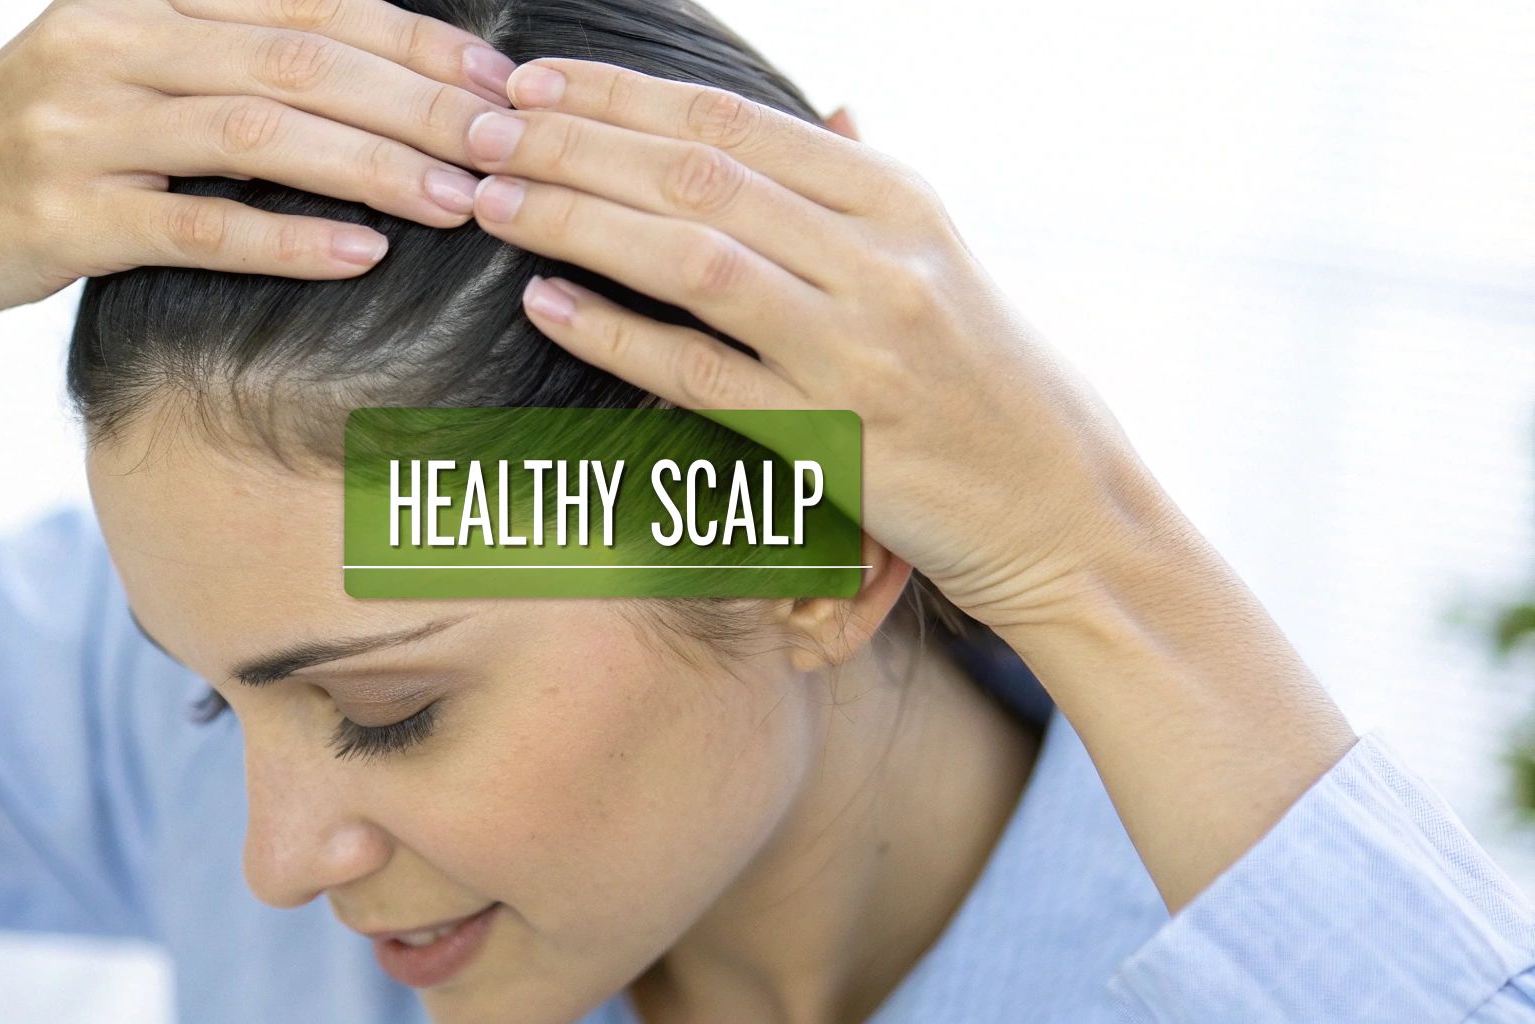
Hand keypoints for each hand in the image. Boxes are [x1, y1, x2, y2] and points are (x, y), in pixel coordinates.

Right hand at [0, 0, 519, 334]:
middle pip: (300, 60)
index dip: (414, 42)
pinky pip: (194, 227)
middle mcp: (109, 42)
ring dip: (374, 166)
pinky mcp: (58, 217)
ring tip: (461, 201)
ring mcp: (77, 127)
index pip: (306, 3)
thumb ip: (227, 60)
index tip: (499, 82)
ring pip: (257, 134)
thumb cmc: (36, 149)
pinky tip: (361, 255)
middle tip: (506, 145)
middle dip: (418, 102)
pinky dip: (285, 241)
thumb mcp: (121, 72)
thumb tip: (373, 76)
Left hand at [462, 58, 1179, 632]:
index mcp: (896, 199)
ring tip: (494, 200)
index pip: (732, 120)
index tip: (537, 80)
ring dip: (579, 221)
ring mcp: (856, 349)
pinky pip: (701, 375)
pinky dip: (618, 335)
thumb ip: (866, 186)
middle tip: (482, 129)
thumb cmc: (986, 377)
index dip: (622, 94)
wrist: (1059, 504)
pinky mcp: (831, 440)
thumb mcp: (942, 259)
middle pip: (696, 175)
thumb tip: (826, 109)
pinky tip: (549, 305)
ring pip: (690, 259)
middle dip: (574, 144)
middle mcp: (878, 259)